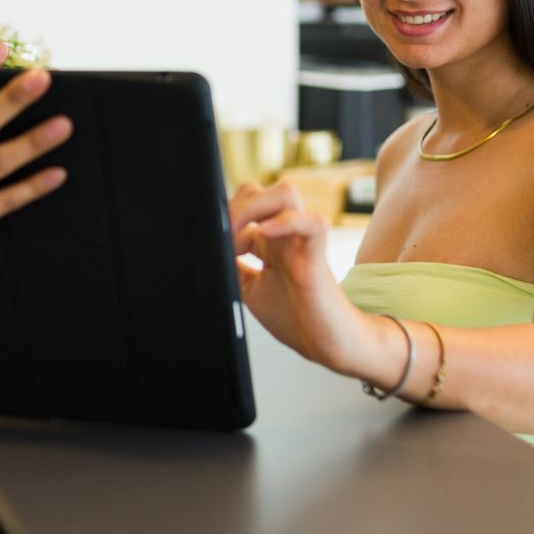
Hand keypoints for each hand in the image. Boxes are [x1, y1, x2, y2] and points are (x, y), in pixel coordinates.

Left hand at [230, 180, 371, 376]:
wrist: (326, 343)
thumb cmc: (295, 317)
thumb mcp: (250, 289)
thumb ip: (232, 266)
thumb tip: (208, 250)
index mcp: (270, 242)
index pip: (246, 203)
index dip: (226, 216)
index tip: (214, 241)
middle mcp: (286, 235)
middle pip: (262, 190)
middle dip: (237, 207)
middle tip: (226, 242)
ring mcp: (302, 242)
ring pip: (286, 193)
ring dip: (256, 208)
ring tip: (241, 239)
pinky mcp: (318, 257)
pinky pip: (312, 223)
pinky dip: (285, 222)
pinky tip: (263, 235)